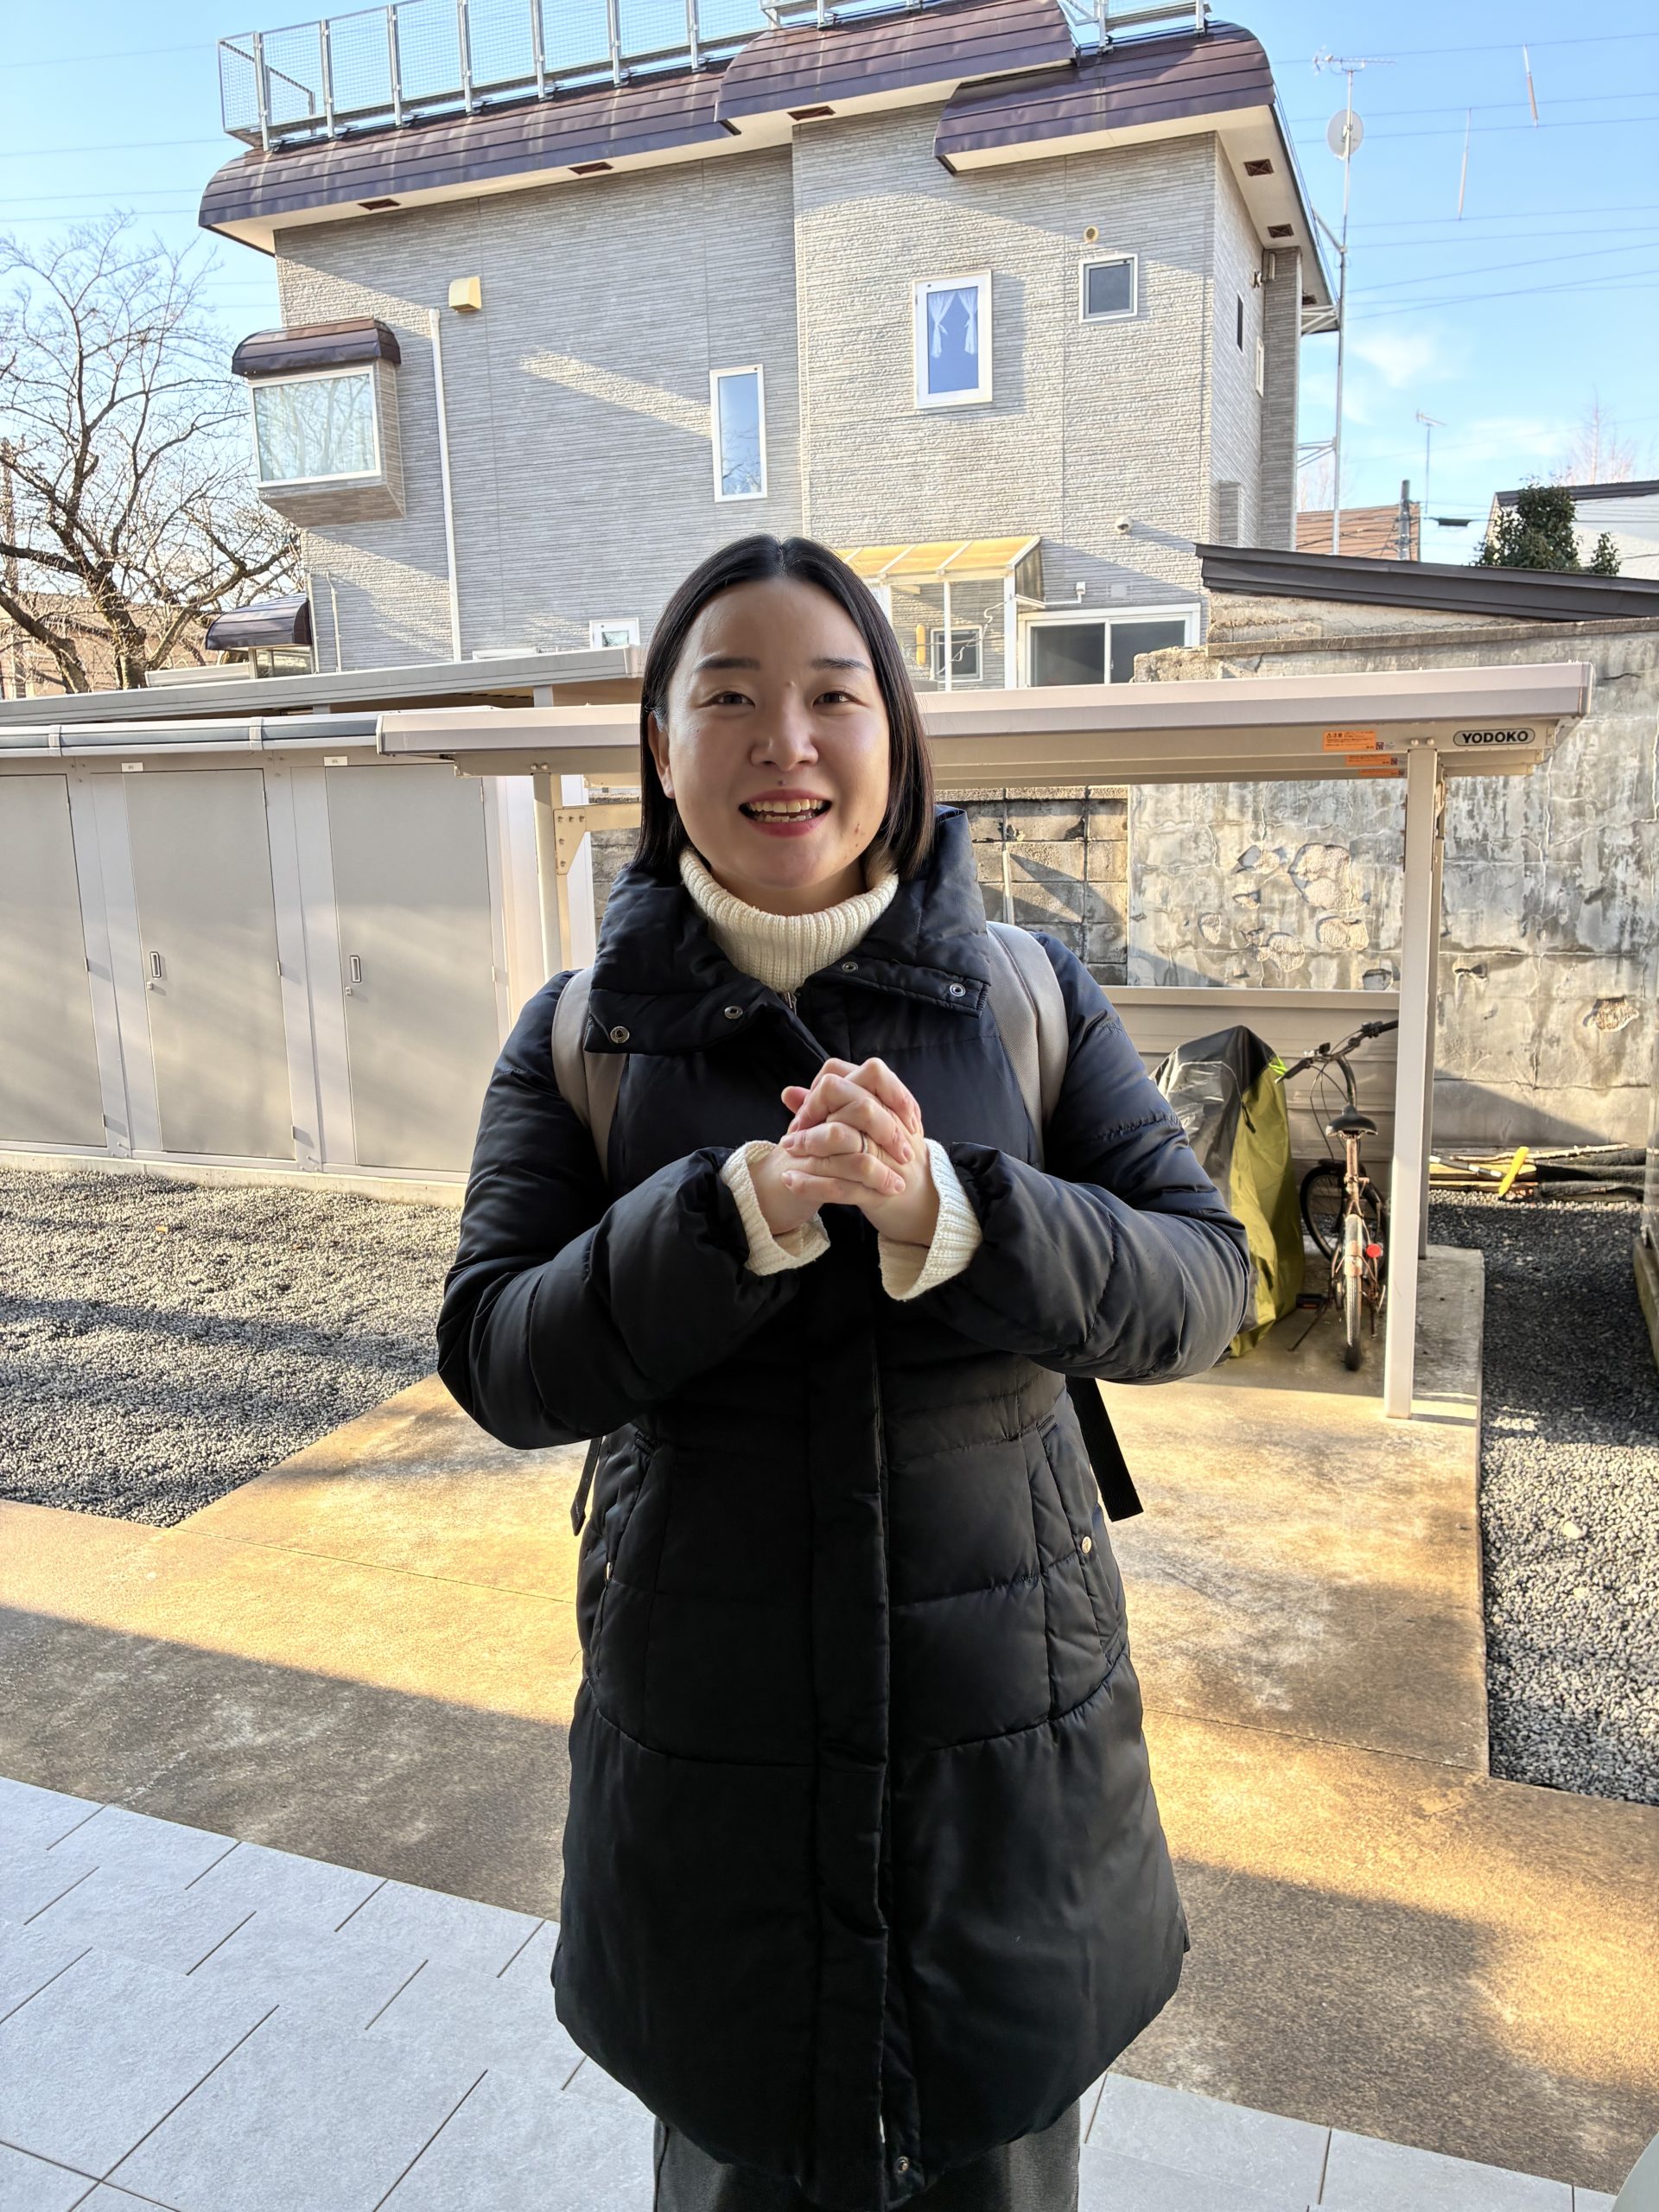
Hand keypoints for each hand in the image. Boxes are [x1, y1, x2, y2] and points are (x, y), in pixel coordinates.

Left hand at [776, 1058, 939, 1246]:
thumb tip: (789, 1092)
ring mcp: (889, 1159)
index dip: (829, 1087)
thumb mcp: (864, 1129)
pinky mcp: (879, 1191)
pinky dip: (811, 1184)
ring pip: (846, 1141)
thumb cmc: (889, 1160)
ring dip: (810, 1147)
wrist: (924, 1204)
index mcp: (892, 1107)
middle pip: (857, 1105)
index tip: (810, 1109)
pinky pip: (841, 1185)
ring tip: (788, 1155)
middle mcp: (895, 1128)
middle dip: (817, 1115)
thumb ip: (827, 1109)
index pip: (865, 1076)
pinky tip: (791, 1181)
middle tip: (793, 1134)